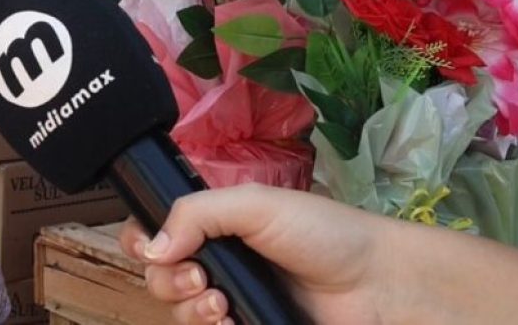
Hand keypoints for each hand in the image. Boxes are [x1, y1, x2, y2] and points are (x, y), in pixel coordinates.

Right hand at [117, 183, 391, 323]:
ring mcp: (232, 303)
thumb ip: (197, 214)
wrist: (376, 285)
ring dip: (189, 310)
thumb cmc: (323, 233)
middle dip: (168, 280)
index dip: (141, 243)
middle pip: (158, 279)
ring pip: (179, 314)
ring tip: (221, 304)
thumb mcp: (254, 204)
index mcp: (213, 228)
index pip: (155, 235)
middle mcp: (217, 265)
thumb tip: (151, 247)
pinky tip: (231, 322)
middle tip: (200, 277)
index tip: (149, 249)